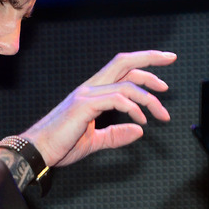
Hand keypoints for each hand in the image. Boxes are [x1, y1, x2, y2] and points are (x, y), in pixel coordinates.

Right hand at [21, 50, 176, 167]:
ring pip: (126, 84)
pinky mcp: (84, 106)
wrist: (37, 151)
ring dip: (149, 98)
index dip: (143, 66)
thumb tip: (138, 131)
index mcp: (91, 93)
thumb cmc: (59, 145)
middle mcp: (89, 88)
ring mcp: (86, 95)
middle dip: (150, 58)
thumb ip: (115, 135)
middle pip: (124, 62)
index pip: (121, 70)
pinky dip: (134, 108)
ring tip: (161, 114)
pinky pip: (117, 99)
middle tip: (171, 59)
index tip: (163, 74)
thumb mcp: (94, 141)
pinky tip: (141, 119)